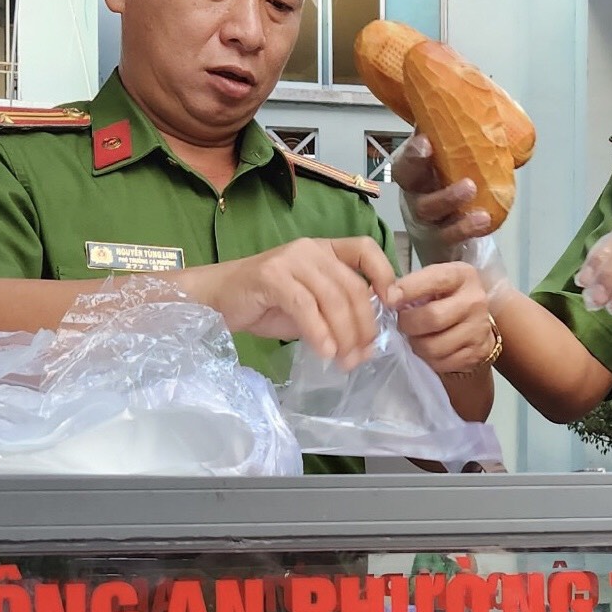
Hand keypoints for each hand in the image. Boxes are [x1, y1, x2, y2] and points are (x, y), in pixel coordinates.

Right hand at [185, 237, 394, 367]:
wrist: (218, 300)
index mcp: (325, 251)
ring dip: (344, 335)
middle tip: (362, 356)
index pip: (365, 249)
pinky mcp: (271, 276)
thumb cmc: (266, 304)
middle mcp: (311, 249)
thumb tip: (367, 345)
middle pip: (352, 286)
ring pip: (333, 298)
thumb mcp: (311, 307)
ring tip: (344, 361)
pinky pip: (306, 307)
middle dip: (364, 325)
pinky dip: (319, 333)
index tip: (392, 306)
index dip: (385, 274)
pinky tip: (324, 353)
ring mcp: (291, 260)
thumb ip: (337, 314)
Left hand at [390, 261, 495, 373]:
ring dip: (416, 344)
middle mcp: (474, 300)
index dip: (407, 290)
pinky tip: (429, 348)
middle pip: (432, 317)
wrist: (478, 322)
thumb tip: (379, 295)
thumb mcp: (434, 282)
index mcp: (462, 276)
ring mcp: (478, 329)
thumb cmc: (448, 298)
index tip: (389, 299)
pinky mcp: (476, 353)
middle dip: (408, 323)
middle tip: (402, 323)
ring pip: (433, 346)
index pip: (434, 280)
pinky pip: (441, 362)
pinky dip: (428, 359)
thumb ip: (410, 285)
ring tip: (415, 337)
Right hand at [392, 133, 490, 245]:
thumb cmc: (449, 186)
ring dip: (448, 197)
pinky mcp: (440, 239)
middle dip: (417, 163)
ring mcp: (425, 217)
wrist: (450, 230)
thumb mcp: (450, 160)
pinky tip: (483, 219)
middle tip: (432, 148)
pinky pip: (449, 235)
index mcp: (415, 168)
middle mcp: (415, 190)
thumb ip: (453, 137)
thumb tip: (465, 98)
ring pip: (428, 208)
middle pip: (407, 178)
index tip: (425, 139)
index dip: (412, 149)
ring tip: (471, 187)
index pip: (406, 155)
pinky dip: (466, 227)